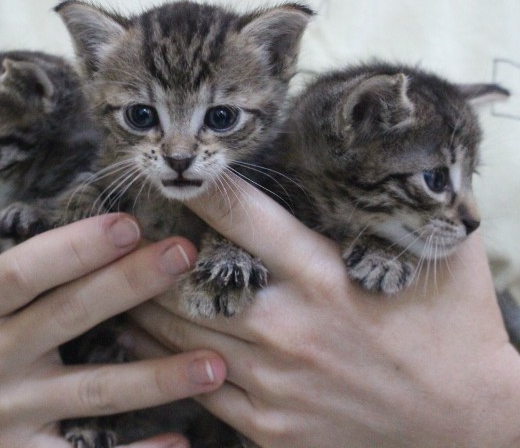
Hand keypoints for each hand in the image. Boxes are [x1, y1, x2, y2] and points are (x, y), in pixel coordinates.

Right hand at [0, 209, 225, 447]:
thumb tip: (15, 166)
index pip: (24, 271)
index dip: (75, 248)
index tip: (128, 223)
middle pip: (69, 317)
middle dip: (129, 285)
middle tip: (184, 255)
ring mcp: (10, 412)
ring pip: (93, 392)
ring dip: (157, 379)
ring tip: (216, 363)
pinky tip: (182, 439)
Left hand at [129, 178, 519, 447]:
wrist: (465, 420)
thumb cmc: (451, 329)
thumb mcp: (443, 255)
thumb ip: (413, 202)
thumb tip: (402, 153)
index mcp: (322, 275)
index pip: (242, 214)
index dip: (201, 185)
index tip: (174, 169)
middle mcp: (287, 325)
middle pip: (186, 278)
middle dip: (147, 251)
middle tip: (120, 231)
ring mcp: (271, 380)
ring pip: (177, 332)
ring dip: (139, 302)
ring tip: (110, 280)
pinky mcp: (267, 424)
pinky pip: (194, 384)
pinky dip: (158, 359)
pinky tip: (135, 339)